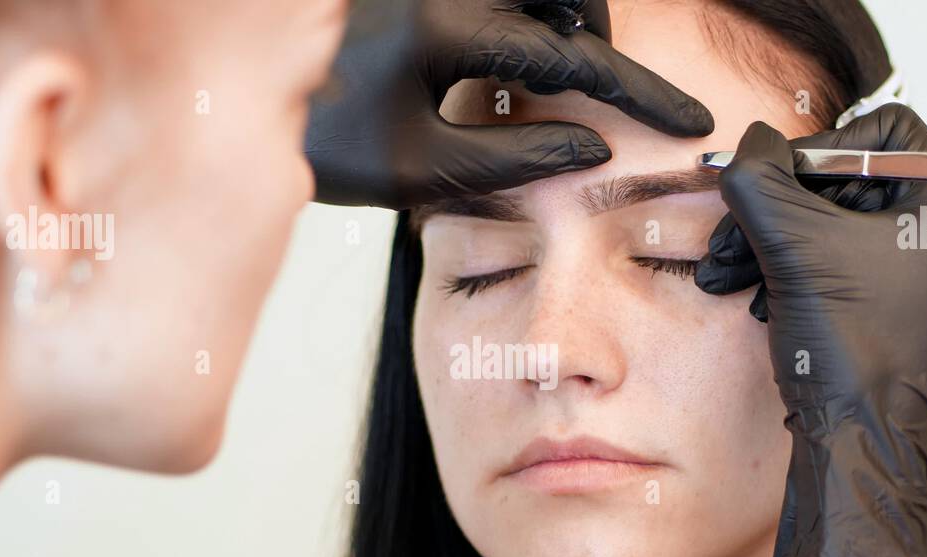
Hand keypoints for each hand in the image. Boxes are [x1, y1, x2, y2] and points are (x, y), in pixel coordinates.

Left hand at [306, 0, 713, 208]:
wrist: (236, 105)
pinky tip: (514, 41)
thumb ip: (511, 157)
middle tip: (610, 88)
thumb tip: (594, 145)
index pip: (570, 57)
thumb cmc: (319, 142)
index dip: (640, 93)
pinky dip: (527, 9)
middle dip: (602, 32)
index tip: (691, 120)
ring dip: (566, 8)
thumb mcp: (416, 170)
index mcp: (441, 25)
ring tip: (563, 60)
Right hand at [694, 105, 926, 556]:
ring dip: (781, 246)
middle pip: (857, 189)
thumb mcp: (792, 247)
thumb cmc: (849, 351)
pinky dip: (805, 277)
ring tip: (729, 273)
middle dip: (783, 210)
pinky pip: (856, 274)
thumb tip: (747, 144)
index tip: (771, 181)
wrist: (864, 449)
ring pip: (848, 234)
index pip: (885, 135)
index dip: (817, 150)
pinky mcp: (916, 321)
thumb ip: (761, 180)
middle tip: (732, 234)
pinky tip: (760, 298)